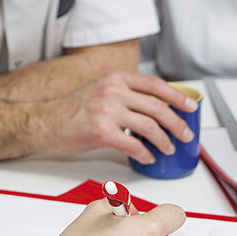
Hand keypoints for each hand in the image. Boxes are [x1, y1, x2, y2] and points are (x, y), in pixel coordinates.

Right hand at [40, 71, 197, 162]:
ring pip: (149, 126)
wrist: (45, 122)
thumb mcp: (101, 91)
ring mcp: (106, 110)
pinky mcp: (101, 131)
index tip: (190, 107)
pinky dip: (145, 153)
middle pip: (157, 107)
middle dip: (177, 123)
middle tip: (185, 135)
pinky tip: (147, 157)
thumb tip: (155, 108)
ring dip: (164, 141)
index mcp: (115, 78)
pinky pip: (133, 145)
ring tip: (168, 148)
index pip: (155, 85)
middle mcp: (112, 91)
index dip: (177, 96)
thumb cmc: (73, 111)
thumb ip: (125, 94)